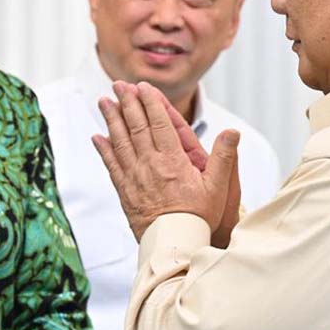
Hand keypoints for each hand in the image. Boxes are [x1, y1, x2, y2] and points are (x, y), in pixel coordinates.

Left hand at [92, 81, 239, 240]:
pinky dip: (103, 149)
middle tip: (118, 84)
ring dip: (111, 119)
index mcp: (173, 161)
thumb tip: (232, 131)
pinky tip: (97, 137)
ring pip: (120, 141)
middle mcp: (150, 165)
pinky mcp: (124, 191)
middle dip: (127, 103)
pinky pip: (111, 165)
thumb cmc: (199, 217)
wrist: (174, 245)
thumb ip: (224, 157)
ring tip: (104, 101)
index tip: (143, 87)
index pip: (159, 123)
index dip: (150, 102)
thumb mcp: (218, 188)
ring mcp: (134, 177)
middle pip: (136, 126)